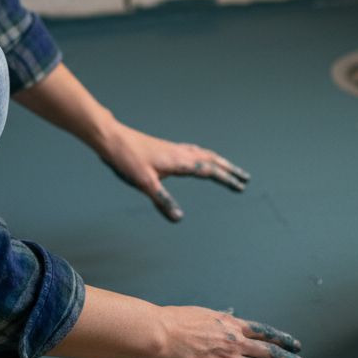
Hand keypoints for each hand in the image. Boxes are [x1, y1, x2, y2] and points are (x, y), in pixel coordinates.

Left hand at [96, 122, 250, 221]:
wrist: (112, 139)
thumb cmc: (127, 160)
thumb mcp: (145, 184)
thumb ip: (163, 200)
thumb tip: (179, 218)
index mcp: (180, 161)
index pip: (209, 170)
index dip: (226, 179)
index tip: (241, 186)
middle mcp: (180, 152)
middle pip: (212, 160)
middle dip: (229, 169)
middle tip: (244, 177)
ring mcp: (173, 149)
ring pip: (203, 154)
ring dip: (218, 161)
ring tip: (228, 167)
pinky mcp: (166, 149)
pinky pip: (193, 151)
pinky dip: (204, 155)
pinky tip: (198, 158)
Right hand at [149, 307, 311, 357]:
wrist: (159, 334)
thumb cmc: (176, 322)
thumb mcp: (204, 313)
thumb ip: (222, 317)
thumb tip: (231, 313)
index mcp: (232, 326)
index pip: (265, 333)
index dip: (283, 340)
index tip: (296, 345)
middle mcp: (235, 344)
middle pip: (271, 353)